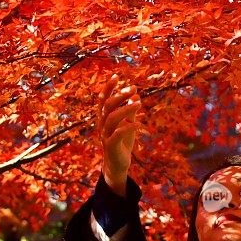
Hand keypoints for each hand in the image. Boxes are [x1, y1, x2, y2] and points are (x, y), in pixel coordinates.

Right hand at [98, 74, 141, 196]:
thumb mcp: (128, 124)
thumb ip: (130, 110)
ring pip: (111, 118)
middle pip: (106, 106)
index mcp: (104, 118)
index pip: (102, 100)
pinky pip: (118, 134)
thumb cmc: (122, 143)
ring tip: (139, 103)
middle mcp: (102, 125)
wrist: (117, 165)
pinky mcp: (111, 146)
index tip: (116, 76)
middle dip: (119, 96)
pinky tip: (139, 124)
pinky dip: (128, 127)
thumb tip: (135, 93)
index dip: (107, 88)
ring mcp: (105, 136)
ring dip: (125, 109)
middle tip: (132, 88)